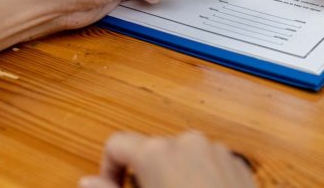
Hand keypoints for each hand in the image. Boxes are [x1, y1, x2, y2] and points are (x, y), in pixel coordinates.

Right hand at [78, 131, 255, 187]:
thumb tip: (86, 182)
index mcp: (158, 151)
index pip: (116, 144)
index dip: (109, 170)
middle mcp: (187, 141)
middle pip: (150, 150)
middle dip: (144, 176)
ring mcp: (217, 150)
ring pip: (181, 156)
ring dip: (173, 177)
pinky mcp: (238, 163)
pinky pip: (208, 163)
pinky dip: (199, 179)